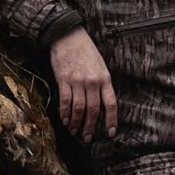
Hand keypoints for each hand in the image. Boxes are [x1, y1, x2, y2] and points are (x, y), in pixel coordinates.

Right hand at [49, 26, 116, 141]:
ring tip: (74, 131)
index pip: (111, 103)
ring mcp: (77, 81)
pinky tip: (65, 120)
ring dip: (76, 123)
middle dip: (91, 127)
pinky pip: (65, 101)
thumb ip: (102, 83)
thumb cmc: (86, 51)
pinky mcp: (63, 80)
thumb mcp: (101, 65)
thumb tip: (102, 103)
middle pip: (93, 110)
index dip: (111, 120)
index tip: (111, 133)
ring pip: (78, 108)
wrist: (68, 36)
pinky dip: (64, 113)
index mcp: (104, 78)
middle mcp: (92, 82)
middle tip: (87, 138)